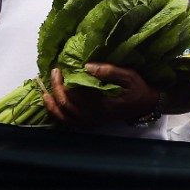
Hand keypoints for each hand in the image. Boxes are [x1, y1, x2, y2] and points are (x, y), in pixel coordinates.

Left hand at [43, 64, 158, 126]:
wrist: (144, 104)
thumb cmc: (137, 89)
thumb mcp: (129, 75)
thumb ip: (109, 71)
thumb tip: (87, 66)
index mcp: (100, 104)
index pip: (73, 96)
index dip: (61, 83)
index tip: (58, 70)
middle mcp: (94, 115)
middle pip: (66, 105)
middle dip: (55, 89)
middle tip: (53, 74)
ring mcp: (92, 121)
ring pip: (65, 117)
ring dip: (52, 106)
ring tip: (45, 94)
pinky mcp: (92, 123)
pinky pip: (70, 123)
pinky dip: (59, 116)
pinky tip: (53, 108)